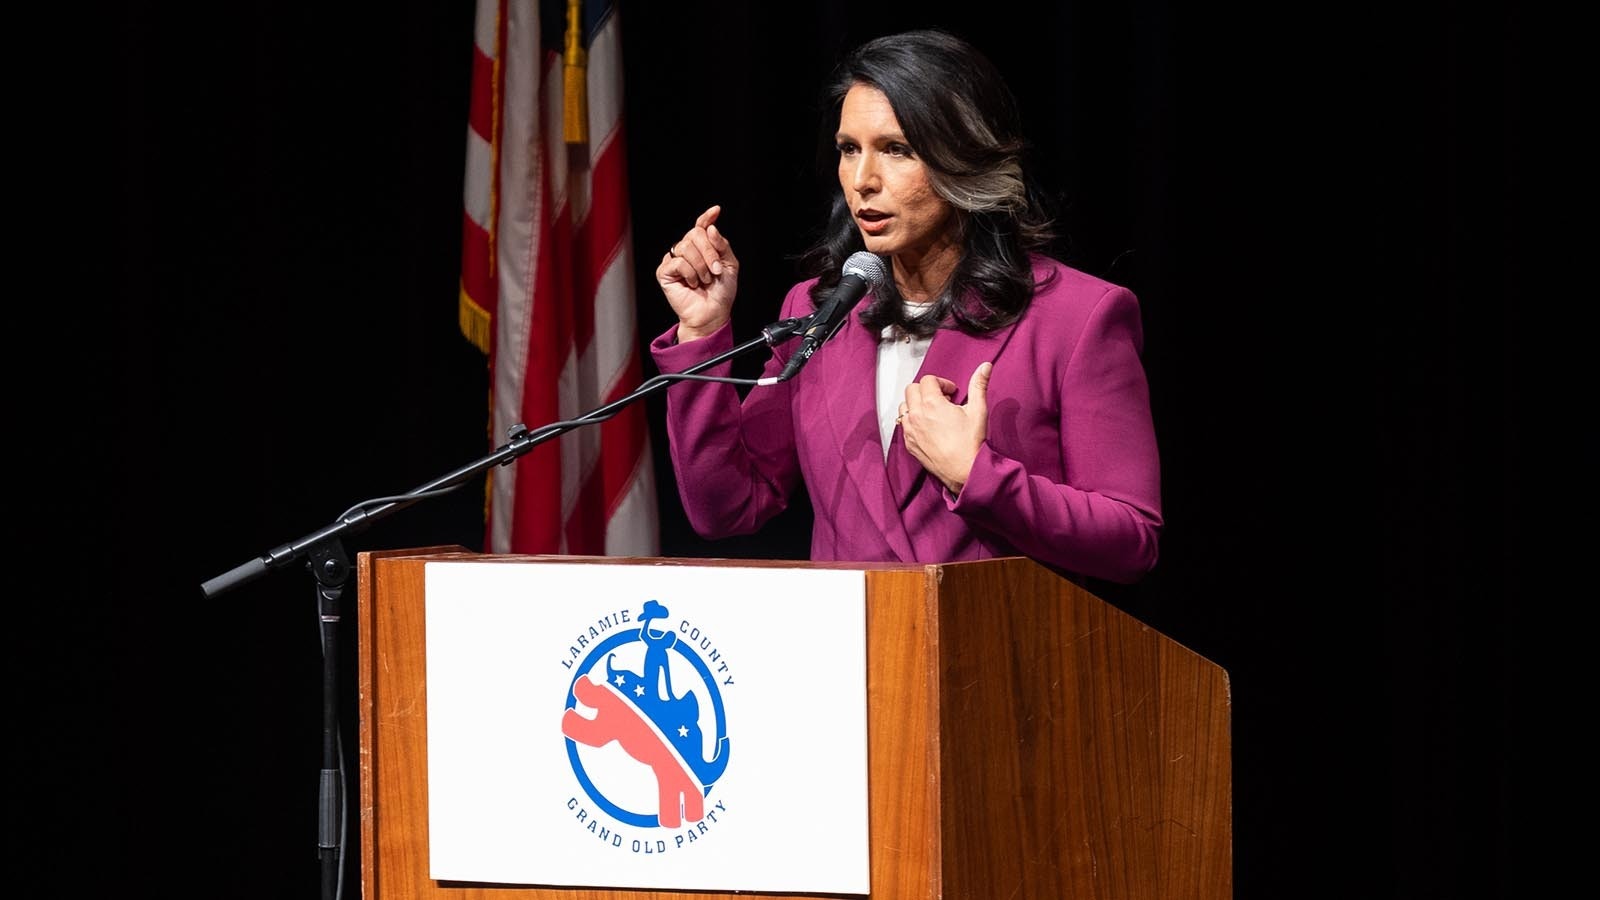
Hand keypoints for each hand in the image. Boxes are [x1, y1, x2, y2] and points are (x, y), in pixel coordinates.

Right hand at [655, 204, 739, 341]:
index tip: (716, 210)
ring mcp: (675, 260)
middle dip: (709, 252)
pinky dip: (690, 273)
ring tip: (705, 280)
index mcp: (703, 248)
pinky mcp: (665, 272)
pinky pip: (678, 262)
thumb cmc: (721, 293)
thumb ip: (722, 245)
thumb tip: (710, 228)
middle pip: (695, 234)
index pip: (701, 226)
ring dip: (701, 266)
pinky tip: (692, 284)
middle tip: (716, 270)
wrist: (712, 313)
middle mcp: (688, 251)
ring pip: (686, 247)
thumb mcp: (730, 266)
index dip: (707, 217)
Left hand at [899, 362, 991, 493]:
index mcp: (932, 404)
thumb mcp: (978, 410)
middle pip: (912, 389)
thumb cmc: (971, 442)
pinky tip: (928, 426)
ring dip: (916, 404)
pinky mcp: (909, 443)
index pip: (928, 380)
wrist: (964, 471)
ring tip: (933, 412)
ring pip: (904, 406)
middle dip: (926, 390)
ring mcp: (911, 430)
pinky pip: (904, 424)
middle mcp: (917, 415)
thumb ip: (979, 385)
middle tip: (942, 399)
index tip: (951, 392)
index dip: (941, 383)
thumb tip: (985, 366)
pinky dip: (913, 420)